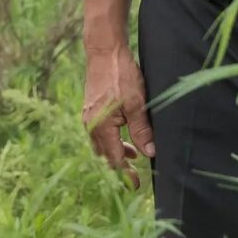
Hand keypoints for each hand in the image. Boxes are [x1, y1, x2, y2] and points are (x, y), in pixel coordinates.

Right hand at [82, 40, 153, 187]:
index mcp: (102, 127)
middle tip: (135, 173)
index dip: (126, 173)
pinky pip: (98, 132)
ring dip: (116, 151)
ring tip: (132, 152)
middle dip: (119, 165)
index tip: (136, 185)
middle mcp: (91, 125)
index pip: (115, 159)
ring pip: (101, 143)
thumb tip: (149, 153)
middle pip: (105, 154)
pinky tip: (122, 133)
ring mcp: (88, 116)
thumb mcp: (137, 104)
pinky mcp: (90, 109)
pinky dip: (111, 139)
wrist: (104, 51)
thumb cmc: (121, 75)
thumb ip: (142, 130)